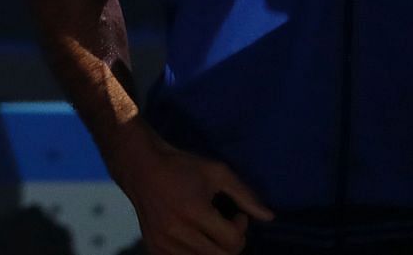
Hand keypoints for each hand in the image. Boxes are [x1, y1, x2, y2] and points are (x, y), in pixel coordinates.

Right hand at [113, 130, 272, 254]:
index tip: (236, 215)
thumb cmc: (182, 166)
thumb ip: (245, 195)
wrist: (141, 168)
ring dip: (214, 250)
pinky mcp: (155, 250)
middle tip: (226, 225)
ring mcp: (164, 245)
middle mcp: (177, 232)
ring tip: (210, 231)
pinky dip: (196, 254)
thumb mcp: (217, 172)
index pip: (233, 241)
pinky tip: (195, 237)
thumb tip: (270, 217)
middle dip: (232, 243)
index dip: (241, 228)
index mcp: (194, 211)